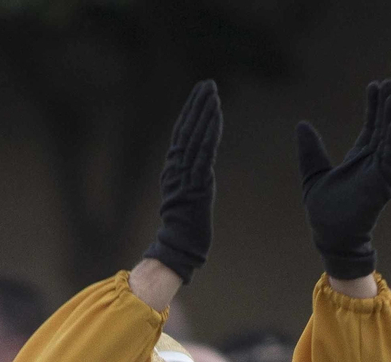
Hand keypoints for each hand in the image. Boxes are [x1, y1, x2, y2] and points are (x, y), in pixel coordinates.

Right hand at [141, 80, 221, 284]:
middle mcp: (176, 168)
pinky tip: (217, 115)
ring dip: (205, 112)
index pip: (181, 135)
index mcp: (173, 171)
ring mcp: (186, 174)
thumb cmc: (183, 231)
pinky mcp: (197, 182)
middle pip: (187, 129)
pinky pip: (204, 150)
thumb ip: (189, 184)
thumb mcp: (186, 201)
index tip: (200, 96)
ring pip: (195, 135)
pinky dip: (210, 130)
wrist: (178, 248)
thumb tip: (198, 175)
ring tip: (213, 92)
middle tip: (208, 84)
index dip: (190, 113)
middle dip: (198, 105)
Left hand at [296, 79, 390, 280]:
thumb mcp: (313, 173)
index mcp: (358, 159)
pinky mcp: (382, 183)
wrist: (330, 237)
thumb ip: (310, 150)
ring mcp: (379, 173)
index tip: (375, 85)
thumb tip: (302, 124)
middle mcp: (372, 163)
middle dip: (387, 104)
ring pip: (389, 139)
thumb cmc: (325, 212)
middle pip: (382, 128)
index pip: (370, 127)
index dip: (373, 106)